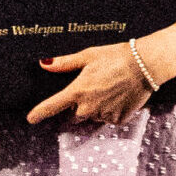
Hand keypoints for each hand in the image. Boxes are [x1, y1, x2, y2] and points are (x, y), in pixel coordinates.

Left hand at [26, 41, 156, 126]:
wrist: (144, 65)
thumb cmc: (114, 56)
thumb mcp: (88, 56)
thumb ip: (65, 63)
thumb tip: (44, 63)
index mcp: (78, 90)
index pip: (53, 106)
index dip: (40, 112)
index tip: (31, 119)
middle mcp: (89, 107)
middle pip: (74, 114)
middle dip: (77, 105)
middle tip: (89, 88)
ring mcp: (104, 115)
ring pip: (92, 116)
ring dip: (94, 107)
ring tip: (107, 88)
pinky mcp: (118, 120)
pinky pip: (108, 118)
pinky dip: (110, 110)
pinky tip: (117, 96)